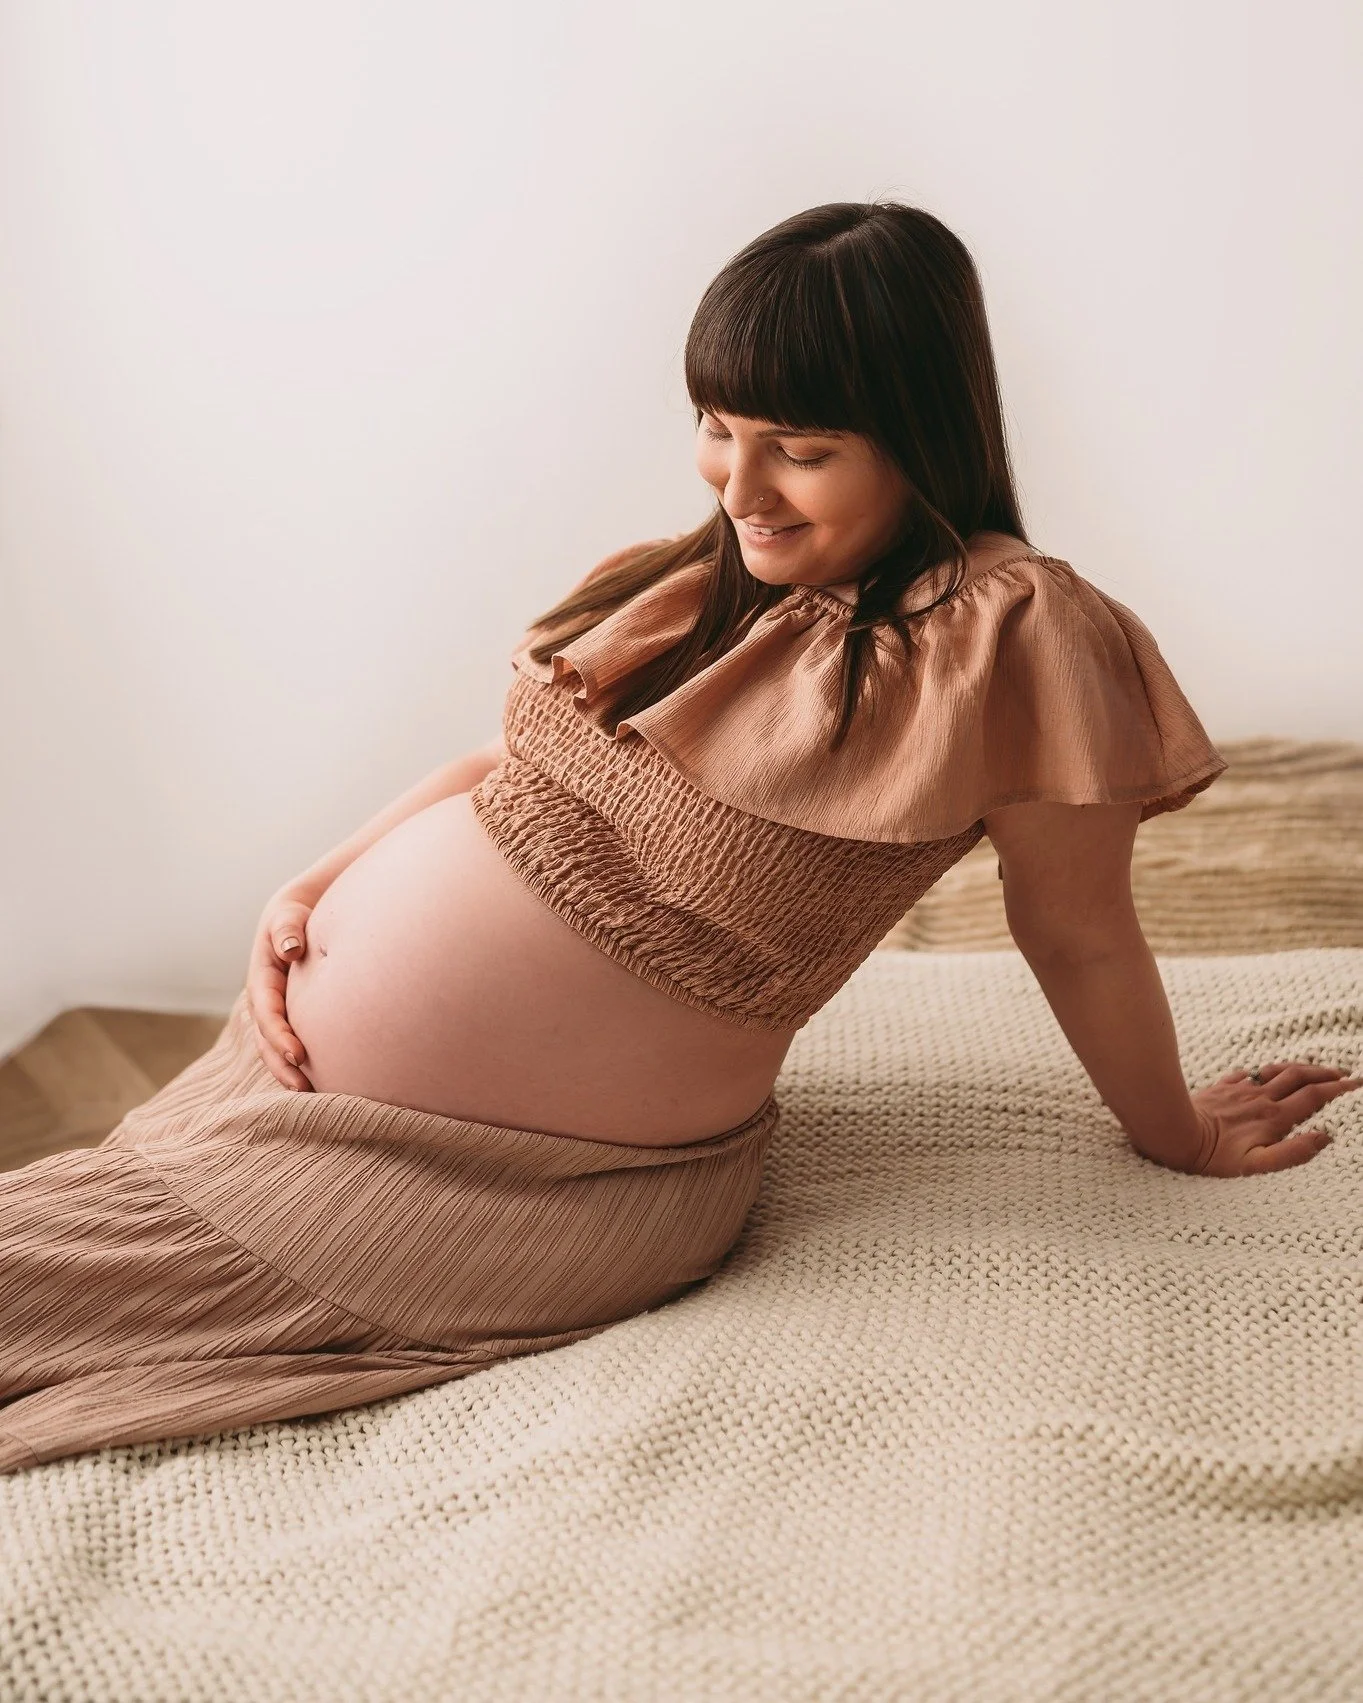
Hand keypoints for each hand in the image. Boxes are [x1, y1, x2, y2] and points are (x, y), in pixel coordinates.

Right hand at [246, 890, 316, 1090]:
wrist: (296, 916)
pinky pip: (289, 1044)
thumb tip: (290, 949)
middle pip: (266, 1041)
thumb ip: (287, 929)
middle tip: (304, 1088)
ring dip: (288, 1072)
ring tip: (310, 1094)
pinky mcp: (289, 1017)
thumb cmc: (294, 915)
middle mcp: (264, 1001)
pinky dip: (299, 1064)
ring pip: (274, 1048)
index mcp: (262, 979)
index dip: (280, 1036)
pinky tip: (320, 1083)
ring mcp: (275, 1011)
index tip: (299, 1055)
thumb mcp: (288, 916)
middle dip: (282, 1065)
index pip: (267, 1013)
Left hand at [1189, 1062, 1361, 1175]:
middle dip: (1325, 1074)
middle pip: (1299, 1077)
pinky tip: (1263, 1074)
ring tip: (1313, 1069)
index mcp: (1274, 1117)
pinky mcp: (1220, 1089)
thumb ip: (1293, 1153)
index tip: (1357, 1084)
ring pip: (1275, 1071)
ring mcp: (1239, 1091)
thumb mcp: (1257, 1165)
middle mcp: (1259, 1099)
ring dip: (1299, 1068)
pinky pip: (1247, 1074)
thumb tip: (1325, 1137)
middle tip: (1344, 1074)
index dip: (1338, 1089)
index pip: (1314, 1097)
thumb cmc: (1213, 1157)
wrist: (1172, 1133)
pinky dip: (1263, 1071)